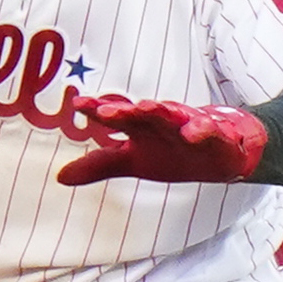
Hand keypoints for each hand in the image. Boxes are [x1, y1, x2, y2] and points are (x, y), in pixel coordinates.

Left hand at [55, 93, 267, 187]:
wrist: (223, 153)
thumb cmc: (173, 151)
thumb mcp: (133, 162)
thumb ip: (99, 165)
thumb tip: (59, 177)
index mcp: (141, 127)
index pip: (116, 116)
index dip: (97, 110)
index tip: (77, 104)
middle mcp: (162, 122)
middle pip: (141, 114)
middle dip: (124, 111)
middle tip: (104, 110)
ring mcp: (189, 127)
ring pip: (173, 117)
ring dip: (160, 111)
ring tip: (146, 107)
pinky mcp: (215, 136)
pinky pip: (208, 132)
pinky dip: (201, 130)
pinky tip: (193, 132)